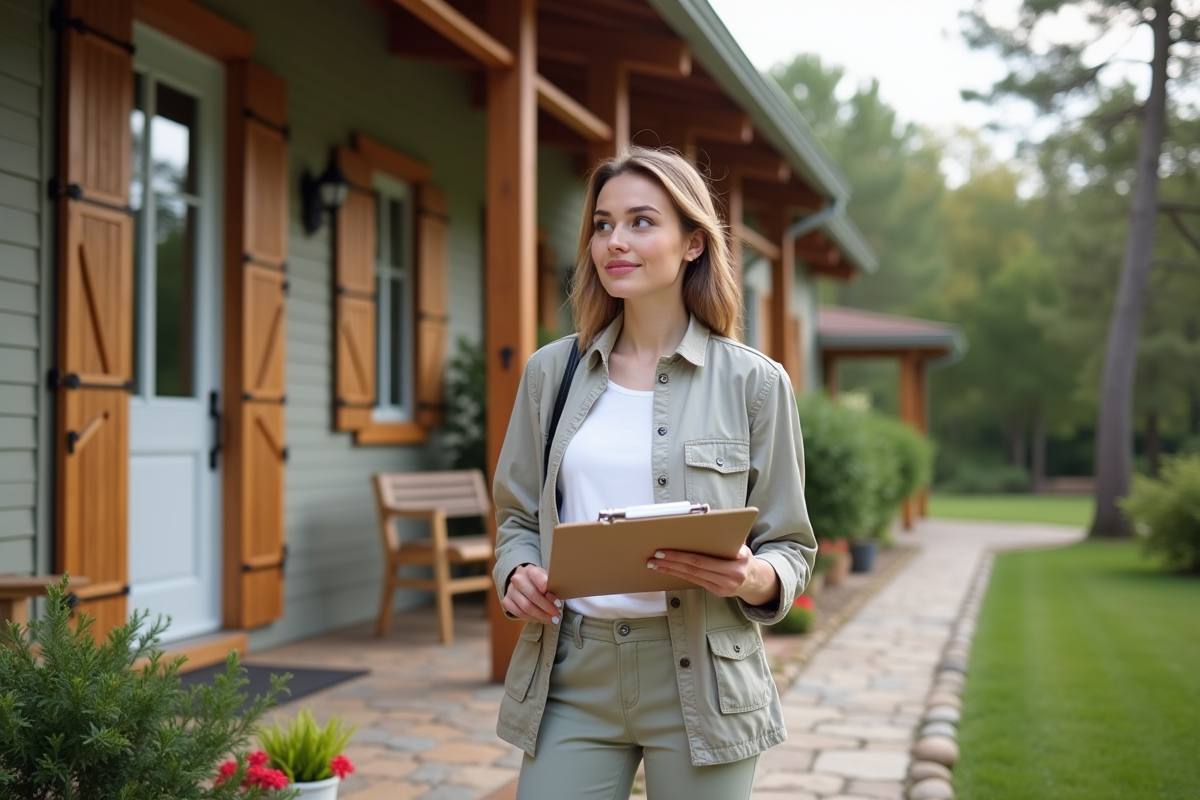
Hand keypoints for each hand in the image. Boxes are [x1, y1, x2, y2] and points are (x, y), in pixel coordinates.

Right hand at [501, 564, 562, 623]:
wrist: (522, 580)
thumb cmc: (538, 581)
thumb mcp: (546, 579)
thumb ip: (551, 588)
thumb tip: (555, 602)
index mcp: (530, 570)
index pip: (540, 580)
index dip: (549, 593)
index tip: (558, 603)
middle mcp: (518, 579)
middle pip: (533, 596)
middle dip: (547, 608)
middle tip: (557, 616)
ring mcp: (510, 590)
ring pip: (526, 607)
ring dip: (540, 616)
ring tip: (551, 620)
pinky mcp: (506, 600)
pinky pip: (518, 613)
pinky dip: (530, 618)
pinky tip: (539, 619)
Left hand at [648, 545, 779, 605]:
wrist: (756, 579)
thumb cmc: (743, 556)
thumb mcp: (741, 544)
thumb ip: (728, 535)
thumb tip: (710, 519)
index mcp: (737, 560)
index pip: (704, 559)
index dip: (682, 557)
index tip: (665, 551)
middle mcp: (731, 576)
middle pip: (695, 568)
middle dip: (672, 562)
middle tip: (655, 556)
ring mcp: (724, 587)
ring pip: (692, 576)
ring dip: (671, 570)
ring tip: (655, 564)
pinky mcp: (718, 592)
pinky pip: (695, 582)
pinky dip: (679, 575)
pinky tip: (667, 571)